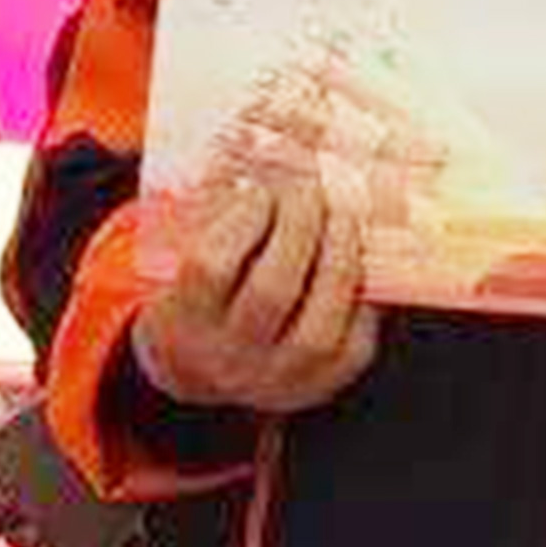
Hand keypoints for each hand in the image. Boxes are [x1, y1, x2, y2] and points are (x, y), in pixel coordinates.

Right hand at [131, 175, 381, 417]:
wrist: (205, 371)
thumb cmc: (198, 297)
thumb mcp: (183, 263)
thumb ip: (215, 221)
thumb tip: (272, 163)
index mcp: (186, 322)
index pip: (214, 267)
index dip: (244, 218)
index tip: (261, 189)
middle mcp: (231, 358)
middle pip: (273, 290)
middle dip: (300, 227)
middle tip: (311, 190)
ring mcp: (279, 378)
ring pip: (320, 322)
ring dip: (339, 257)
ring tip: (343, 216)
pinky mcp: (324, 384)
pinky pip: (355, 338)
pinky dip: (362, 293)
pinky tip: (356, 258)